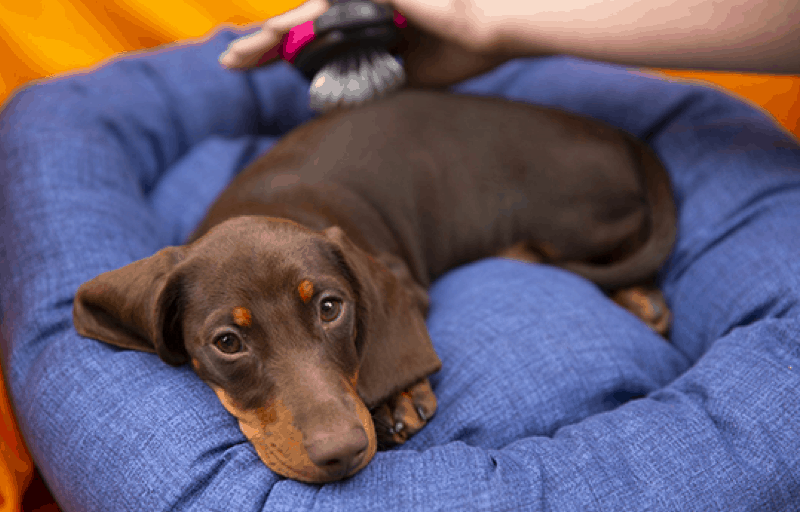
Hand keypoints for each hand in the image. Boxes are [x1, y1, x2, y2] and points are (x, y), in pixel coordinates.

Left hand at [218, 0, 519, 86]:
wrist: (490, 31)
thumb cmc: (458, 50)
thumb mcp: (406, 77)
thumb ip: (373, 81)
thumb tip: (343, 100)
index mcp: (364, 28)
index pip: (313, 42)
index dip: (280, 54)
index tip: (250, 66)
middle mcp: (357, 7)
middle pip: (299, 27)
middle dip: (261, 45)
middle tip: (228, 60)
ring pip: (303, 16)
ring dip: (269, 36)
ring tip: (236, 54)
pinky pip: (327, 7)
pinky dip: (300, 23)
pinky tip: (272, 35)